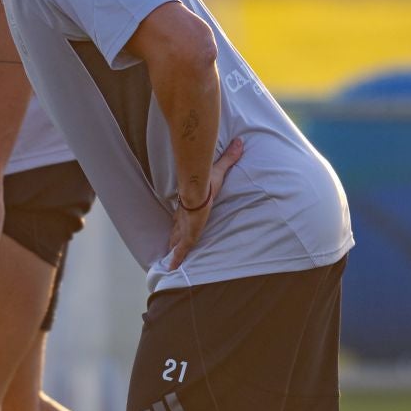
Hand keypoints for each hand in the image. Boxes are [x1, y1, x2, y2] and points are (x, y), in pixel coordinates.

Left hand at [167, 137, 244, 269]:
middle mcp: (185, 216)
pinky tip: (173, 268)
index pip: (183, 212)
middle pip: (178, 228)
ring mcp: (185, 227)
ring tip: (170, 260)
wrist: (197, 187)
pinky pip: (182, 250)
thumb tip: (240, 141)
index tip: (178, 222)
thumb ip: (229, 157)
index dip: (180, 218)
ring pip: (177, 241)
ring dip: (174, 249)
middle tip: (171, 244)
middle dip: (175, 236)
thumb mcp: (219, 170)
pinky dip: (177, 259)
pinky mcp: (188, 235)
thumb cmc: (206, 180)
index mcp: (190, 203)